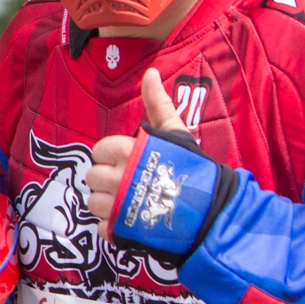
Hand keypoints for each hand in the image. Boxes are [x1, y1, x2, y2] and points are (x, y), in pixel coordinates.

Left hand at [85, 68, 189, 238]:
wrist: (212, 212)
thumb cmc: (192, 169)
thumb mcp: (176, 132)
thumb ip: (158, 103)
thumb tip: (151, 72)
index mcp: (127, 152)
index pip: (99, 151)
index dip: (111, 157)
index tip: (128, 163)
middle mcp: (118, 177)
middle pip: (92, 177)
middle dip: (107, 181)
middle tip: (130, 185)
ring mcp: (118, 206)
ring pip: (93, 204)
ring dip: (108, 206)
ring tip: (131, 204)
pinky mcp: (121, 231)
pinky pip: (102, 228)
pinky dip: (114, 228)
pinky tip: (132, 223)